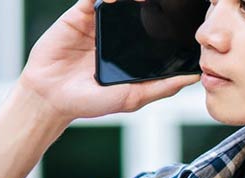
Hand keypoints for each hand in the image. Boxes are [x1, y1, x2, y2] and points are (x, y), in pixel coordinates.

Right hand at [14, 0, 198, 121]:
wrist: (50, 98)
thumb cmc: (90, 102)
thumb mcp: (132, 97)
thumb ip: (162, 87)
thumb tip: (194, 78)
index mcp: (132, 50)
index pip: (154, 28)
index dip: (167, 19)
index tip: (184, 15)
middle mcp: (118, 33)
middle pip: (139, 8)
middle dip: (153, 2)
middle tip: (168, 0)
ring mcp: (99, 23)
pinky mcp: (79, 15)